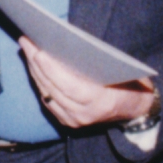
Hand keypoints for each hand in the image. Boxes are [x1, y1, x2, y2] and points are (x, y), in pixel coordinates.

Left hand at [20, 38, 158, 130]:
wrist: (135, 110)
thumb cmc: (131, 83)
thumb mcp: (121, 70)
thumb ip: (96, 61)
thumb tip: (64, 42)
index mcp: (101, 102)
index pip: (69, 86)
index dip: (51, 69)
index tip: (38, 51)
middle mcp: (84, 115)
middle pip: (53, 88)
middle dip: (37, 63)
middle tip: (26, 41)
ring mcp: (74, 120)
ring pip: (47, 93)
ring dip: (34, 70)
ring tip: (27, 48)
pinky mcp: (67, 121)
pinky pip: (47, 99)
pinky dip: (40, 80)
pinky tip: (34, 64)